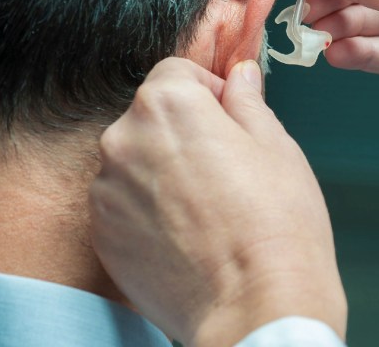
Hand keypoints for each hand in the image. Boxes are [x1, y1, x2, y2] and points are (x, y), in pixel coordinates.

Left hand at [89, 58, 345, 345]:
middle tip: (224, 166)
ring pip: (136, 160)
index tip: (229, 118)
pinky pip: (124, 203)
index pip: (176, 73)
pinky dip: (147, 209)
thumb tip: (240, 76)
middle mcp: (123, 140)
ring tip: (206, 206)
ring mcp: (107, 190)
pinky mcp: (102, 235)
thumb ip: (247, 101)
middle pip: (151, 117)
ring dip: (162, 170)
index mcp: (167, 105)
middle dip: (183, 130)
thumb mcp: (276, 146)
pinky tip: (186, 232)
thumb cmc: (276, 225)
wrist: (254, 305)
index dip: (209, 92)